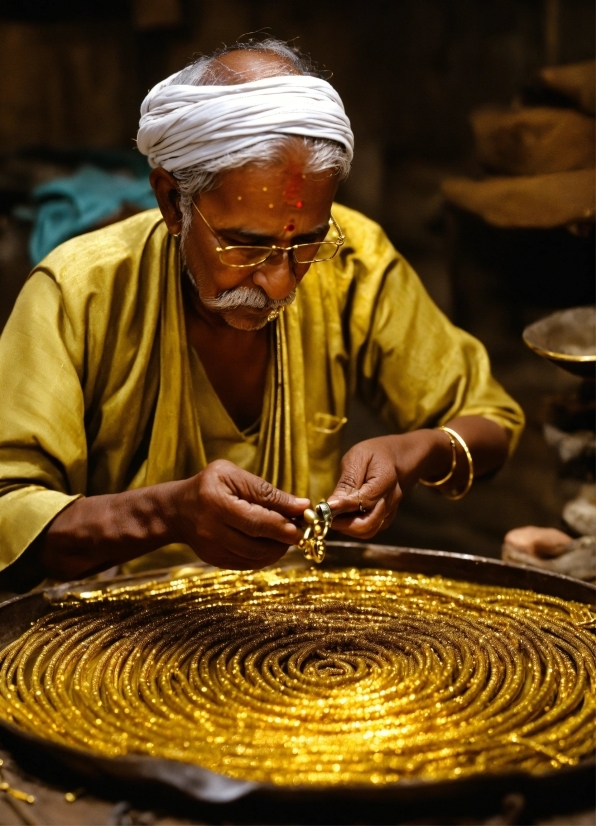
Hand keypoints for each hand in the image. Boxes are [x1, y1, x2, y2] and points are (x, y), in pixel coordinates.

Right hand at [173, 460, 309, 569]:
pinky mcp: (215, 561)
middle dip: (284, 538)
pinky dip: (265, 557)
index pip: (256, 519)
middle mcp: (211, 529)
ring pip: (254, 557)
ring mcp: (212, 549)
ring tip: (287, 536)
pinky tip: (272, 545)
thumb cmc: (209, 485)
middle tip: (300, 531)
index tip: (304, 520)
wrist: (178, 510)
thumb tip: (300, 505)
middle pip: (256, 542)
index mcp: (215, 502)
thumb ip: (266, 490)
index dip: (283, 523)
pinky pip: (247, 564)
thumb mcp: (233, 476)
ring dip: (278, 549)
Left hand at [327, 432, 441, 538]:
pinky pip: (370, 530)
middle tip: (327, 517)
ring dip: (348, 528)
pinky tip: (344, 518)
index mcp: (386, 480)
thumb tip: (332, 504)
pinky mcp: (385, 518)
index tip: (326, 508)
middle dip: (345, 524)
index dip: (345, 506)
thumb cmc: (373, 454)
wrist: (395, 458)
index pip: (365, 500)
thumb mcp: (357, 458)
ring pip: (368, 531)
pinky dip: (354, 528)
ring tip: (334, 518)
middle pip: (368, 522)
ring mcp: (390, 511)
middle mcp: (391, 499)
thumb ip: (347, 481)